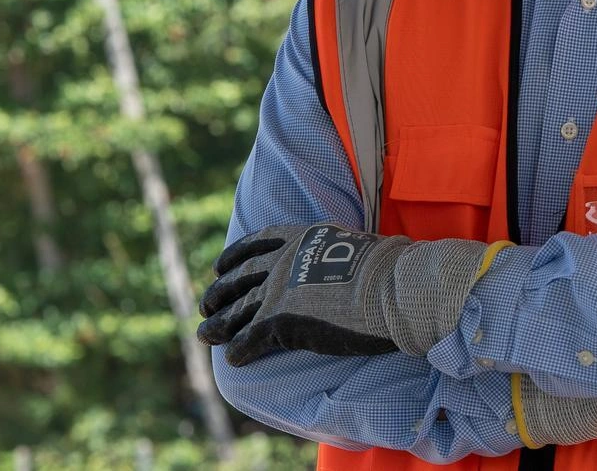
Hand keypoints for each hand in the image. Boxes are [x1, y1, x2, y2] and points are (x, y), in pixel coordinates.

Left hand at [196, 223, 508, 364]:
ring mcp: (277, 290)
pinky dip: (239, 349)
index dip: (235, 256)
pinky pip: (250, 338)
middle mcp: (283, 261)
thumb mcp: (355, 248)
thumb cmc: (389, 272)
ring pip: (237, 309)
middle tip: (206, 305)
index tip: (220, 266)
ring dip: (218, 324)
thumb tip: (348, 267)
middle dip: (220, 292)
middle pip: (240, 277)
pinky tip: (233, 359)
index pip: (257, 243)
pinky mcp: (279, 321)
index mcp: (301, 238)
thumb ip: (337, 256)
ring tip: (204, 334)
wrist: (392, 288)